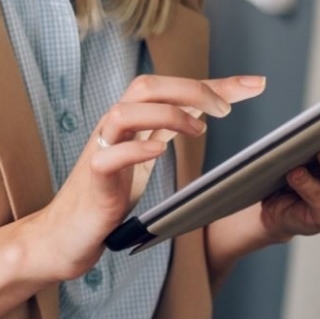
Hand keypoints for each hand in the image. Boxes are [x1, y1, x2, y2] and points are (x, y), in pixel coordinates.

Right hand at [28, 73, 265, 281]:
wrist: (64, 234)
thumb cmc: (106, 194)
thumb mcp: (144, 155)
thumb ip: (168, 129)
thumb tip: (205, 108)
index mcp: (130, 119)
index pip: (172, 88)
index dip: (215, 83)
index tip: (255, 84)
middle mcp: (113, 126)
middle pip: (146, 86)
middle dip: (190, 89)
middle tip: (226, 109)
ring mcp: (100, 149)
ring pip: (125, 111)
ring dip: (166, 114)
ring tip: (198, 128)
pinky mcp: (92, 178)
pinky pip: (109, 156)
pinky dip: (135, 149)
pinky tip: (158, 152)